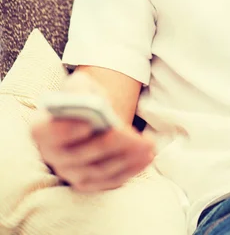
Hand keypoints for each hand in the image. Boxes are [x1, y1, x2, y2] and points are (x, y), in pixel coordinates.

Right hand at [31, 72, 154, 191]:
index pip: (48, 133)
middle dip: (112, 145)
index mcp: (42, 128)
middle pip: (81, 155)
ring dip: (127, 159)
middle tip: (136, 137)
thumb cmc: (84, 96)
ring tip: (149, 145)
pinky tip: (147, 157)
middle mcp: (52, 155)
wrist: (92, 114)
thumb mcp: (80, 84)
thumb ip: (80, 88)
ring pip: (99, 170)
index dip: (67, 131)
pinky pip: (109, 181)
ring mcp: (69, 172)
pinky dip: (130, 170)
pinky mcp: (88, 182)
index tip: (89, 124)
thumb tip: (91, 102)